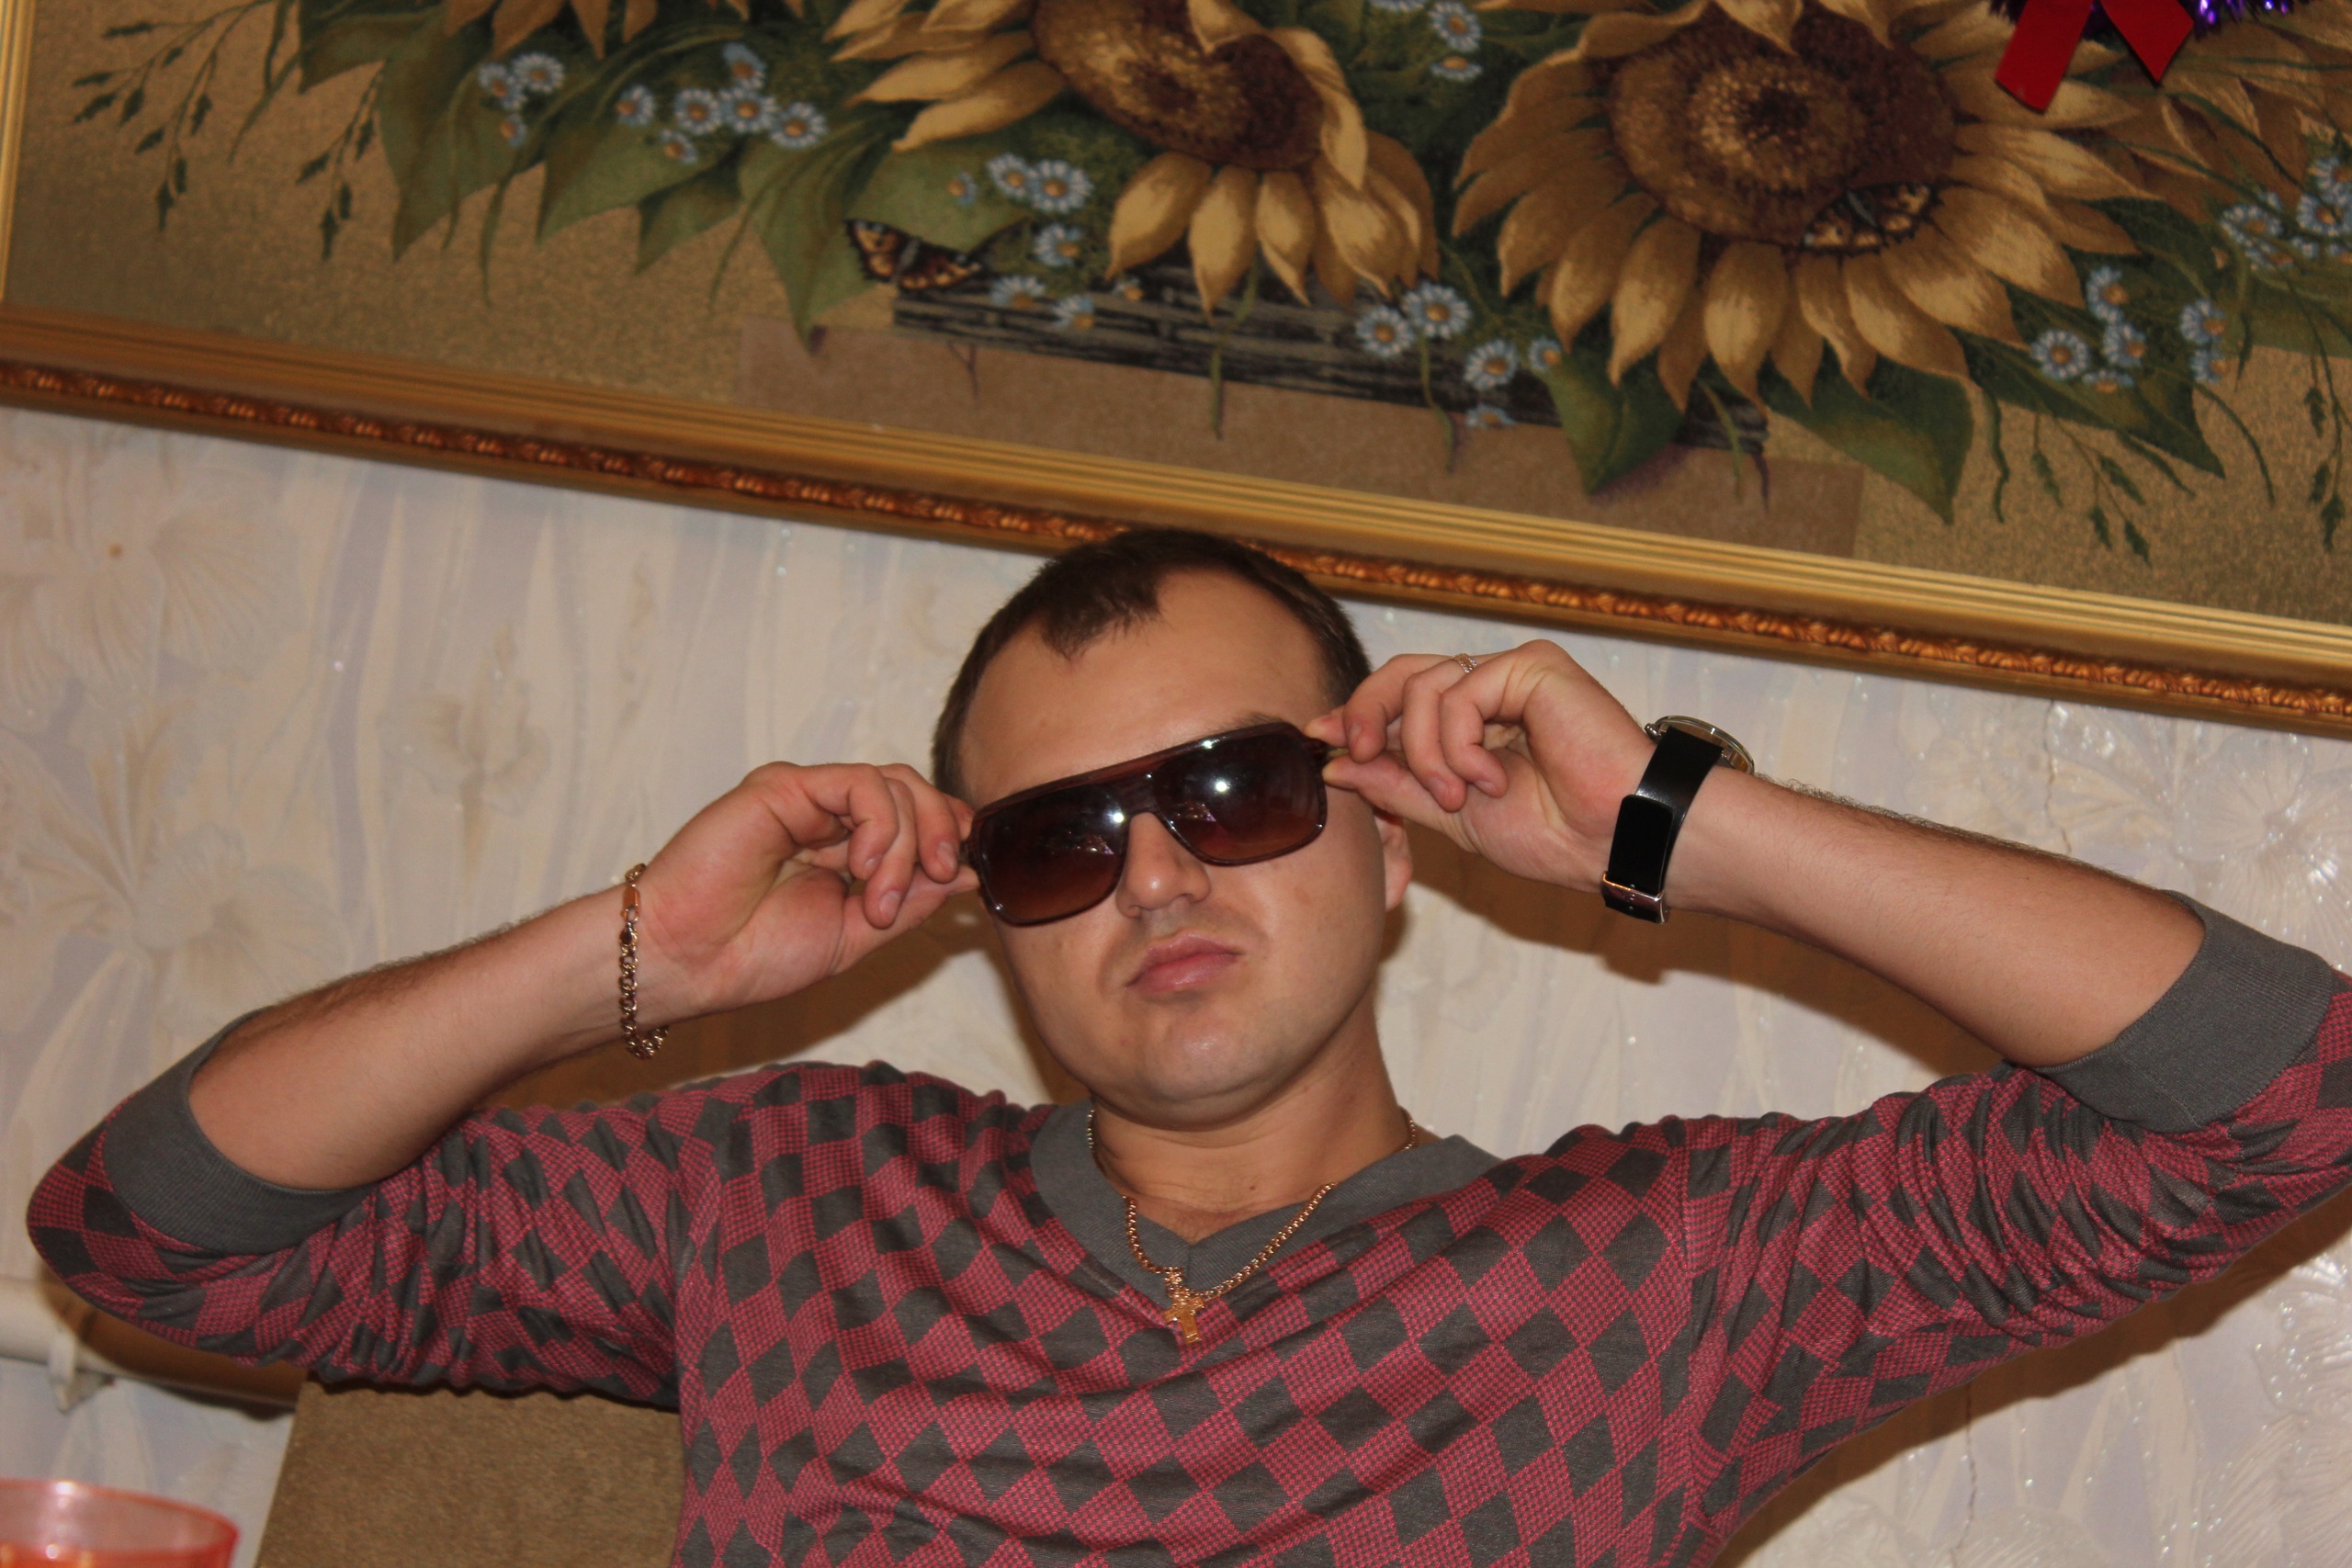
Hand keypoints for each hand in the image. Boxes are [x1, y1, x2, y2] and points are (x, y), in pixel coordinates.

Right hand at [629, 763, 976, 1021]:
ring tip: (878, 899)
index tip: (970, 874)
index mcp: (845, 850)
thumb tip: (971, 877)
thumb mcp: (856, 936)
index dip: (952, 835)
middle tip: (942, 878)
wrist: (688, 962)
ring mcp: (807, 799)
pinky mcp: (785, 787)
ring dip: (907, 844)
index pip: (918, 819)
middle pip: (916, 793)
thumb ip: (911, 902)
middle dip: (944, 834)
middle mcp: (828, 817)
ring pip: (895, 786)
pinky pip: (861, 784)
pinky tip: (860, 869)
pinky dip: (880, 825)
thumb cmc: (753, 956)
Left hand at [1311, 642, 1655, 889]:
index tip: (1320, 738)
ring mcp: (1512, 673)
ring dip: (1425, 754)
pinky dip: (1459, 744)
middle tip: (1355, 752)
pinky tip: (1492, 778)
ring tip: (1457, 795)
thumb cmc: (1550, 834)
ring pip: (1423, 688)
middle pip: (1402, 675)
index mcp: (1474, 721)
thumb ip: (1395, 784)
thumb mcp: (1449, 813)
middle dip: (1367, 713)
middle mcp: (1492, 689)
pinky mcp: (1532, 665)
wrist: (1608, 841)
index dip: (1356, 713)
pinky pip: (1460, 693)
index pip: (1400, 697)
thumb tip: (1337, 763)